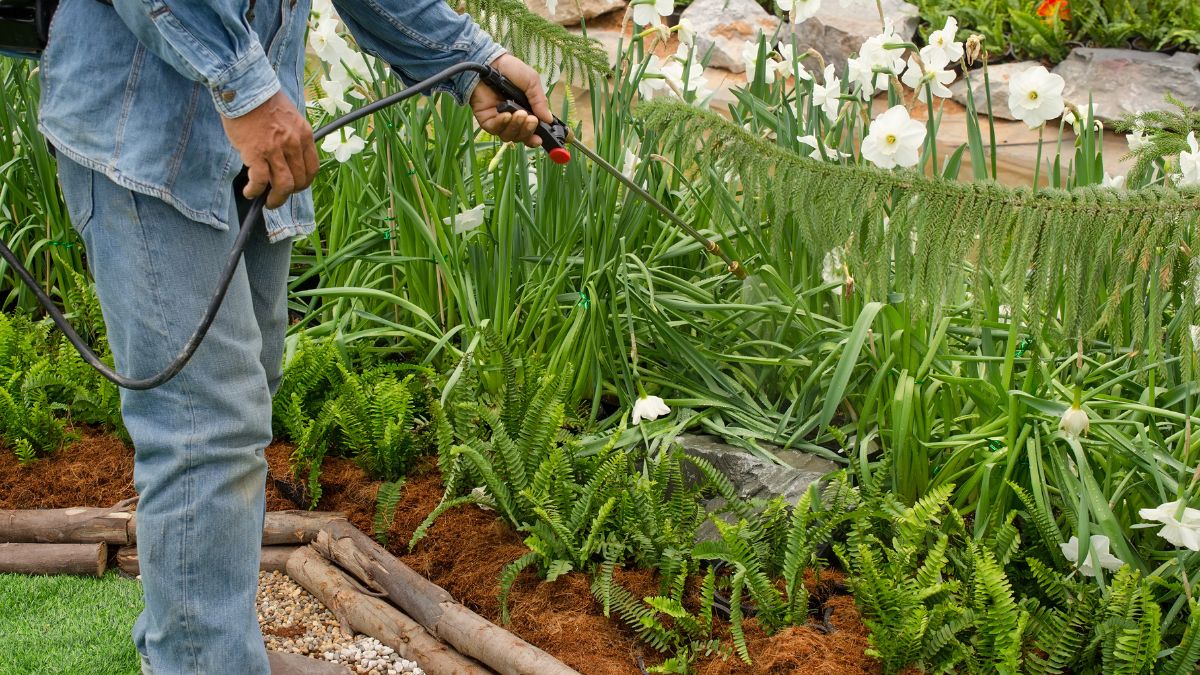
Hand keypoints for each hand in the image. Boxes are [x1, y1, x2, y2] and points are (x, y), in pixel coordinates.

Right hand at [221, 90, 318, 209]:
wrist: (245, 88)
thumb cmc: (263, 101)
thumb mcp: (290, 117)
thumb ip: (293, 137)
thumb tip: (289, 158)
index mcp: (304, 134)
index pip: (312, 168)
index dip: (304, 182)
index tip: (295, 186)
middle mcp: (293, 143)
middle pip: (299, 180)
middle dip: (290, 193)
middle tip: (279, 197)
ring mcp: (275, 149)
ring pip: (283, 185)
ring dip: (276, 199)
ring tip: (268, 202)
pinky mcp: (256, 153)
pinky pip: (260, 181)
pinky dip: (255, 191)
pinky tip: (249, 192)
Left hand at [469, 54, 552, 147]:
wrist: (489, 62)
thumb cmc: (511, 70)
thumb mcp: (532, 82)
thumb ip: (540, 101)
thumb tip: (549, 119)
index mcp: (527, 112)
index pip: (533, 132)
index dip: (537, 138)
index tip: (542, 139)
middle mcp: (514, 119)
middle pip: (522, 137)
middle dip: (528, 131)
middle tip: (531, 119)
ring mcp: (500, 121)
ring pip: (509, 136)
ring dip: (516, 127)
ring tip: (519, 113)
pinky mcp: (487, 120)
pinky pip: (495, 130)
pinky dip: (502, 124)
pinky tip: (506, 114)